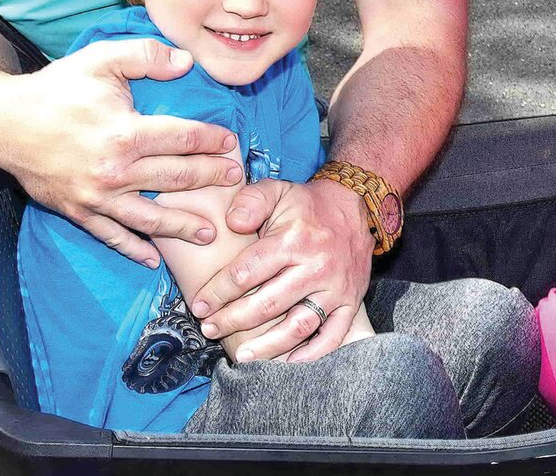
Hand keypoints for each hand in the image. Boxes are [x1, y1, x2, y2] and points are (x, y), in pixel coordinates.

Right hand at [0, 38, 240, 266]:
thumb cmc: (55, 87)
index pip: (182, 139)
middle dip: (208, 179)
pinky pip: (109, 235)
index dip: (210, 140)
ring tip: (209, 232)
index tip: (231, 143)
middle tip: (235, 180)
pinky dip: (132, 248)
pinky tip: (152, 259)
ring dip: (181, 225)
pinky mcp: (76, 210)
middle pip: (174, 178)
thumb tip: (187, 62)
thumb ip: (147, 55)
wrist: (1, 121)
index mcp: (125, 133)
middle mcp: (114, 171)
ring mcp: (95, 196)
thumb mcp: (101, 58)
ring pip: (149, 216)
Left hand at [188, 176, 374, 363]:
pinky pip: (332, 335)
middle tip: (210, 329)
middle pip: (268, 303)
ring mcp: (335, 287)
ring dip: (267, 346)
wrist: (356, 206)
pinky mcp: (351, 301)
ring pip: (298, 325)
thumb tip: (231, 223)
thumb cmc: (307, 204)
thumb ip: (251, 201)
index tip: (199, 306)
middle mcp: (316, 266)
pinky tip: (289, 363)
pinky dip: (312, 355)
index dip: (218, 292)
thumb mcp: (277, 191)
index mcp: (293, 239)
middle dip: (233, 320)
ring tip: (241, 356)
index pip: (247, 272)